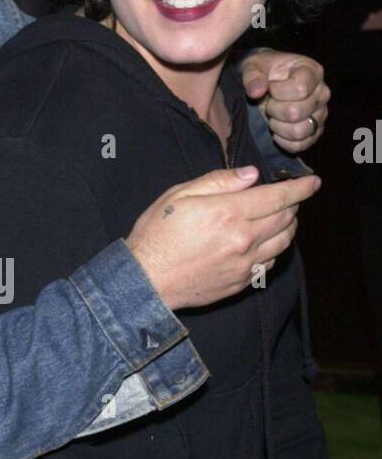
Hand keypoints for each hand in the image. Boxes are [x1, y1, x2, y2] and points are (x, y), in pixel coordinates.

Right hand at [125, 166, 320, 310]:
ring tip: (282, 217)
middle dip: (294, 204)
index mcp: (229, 213)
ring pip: (284, 242)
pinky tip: (265, 243)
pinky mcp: (240, 282)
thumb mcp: (179, 195)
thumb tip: (251, 176)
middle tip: (290, 197)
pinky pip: (270, 263)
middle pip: (286, 218)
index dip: (300, 188)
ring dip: (289, 226)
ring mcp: (244, 264)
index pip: (279, 197)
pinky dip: (275, 249)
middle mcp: (244, 239)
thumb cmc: (157, 234)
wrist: (146, 281)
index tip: (313, 182)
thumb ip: (218, 182)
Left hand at [240, 50, 329, 152]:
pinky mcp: (315, 132)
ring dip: (278, 127)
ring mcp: (321, 114)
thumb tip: (256, 92)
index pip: (300, 89)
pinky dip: (283, 141)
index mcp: (312, 72)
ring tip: (273, 116)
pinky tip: (276, 129)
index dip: (278, 92)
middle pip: (296, 112)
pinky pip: (300, 145)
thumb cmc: (264, 72)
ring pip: (299, 132)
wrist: (268, 84)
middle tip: (269, 103)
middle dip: (274, 110)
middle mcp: (322, 93)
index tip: (271, 87)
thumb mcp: (253, 66)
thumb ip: (252, 76)